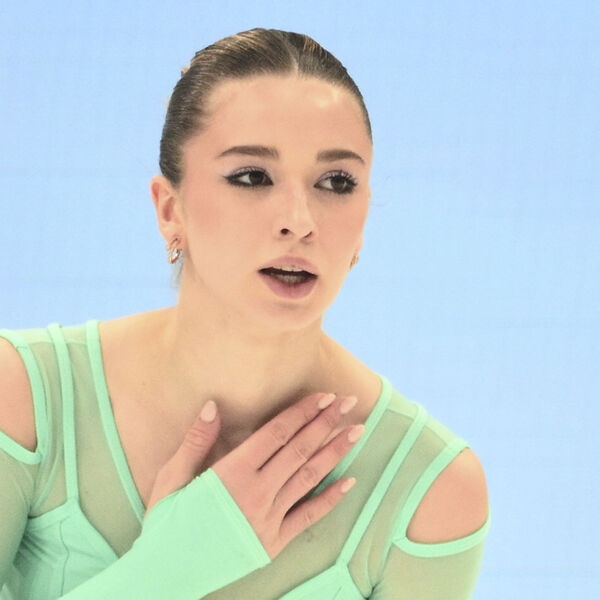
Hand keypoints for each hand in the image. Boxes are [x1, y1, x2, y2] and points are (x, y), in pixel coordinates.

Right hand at [144, 392, 362, 558]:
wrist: (167, 576)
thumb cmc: (165, 523)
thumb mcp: (171, 478)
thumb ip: (195, 440)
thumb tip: (213, 405)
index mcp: (230, 473)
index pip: (276, 433)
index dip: (302, 412)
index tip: (323, 396)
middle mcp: (255, 494)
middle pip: (299, 449)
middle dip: (326, 423)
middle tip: (349, 402)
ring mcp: (268, 520)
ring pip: (309, 477)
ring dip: (335, 452)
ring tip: (356, 431)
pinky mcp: (274, 543)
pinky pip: (308, 516)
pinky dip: (330, 498)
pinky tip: (349, 481)